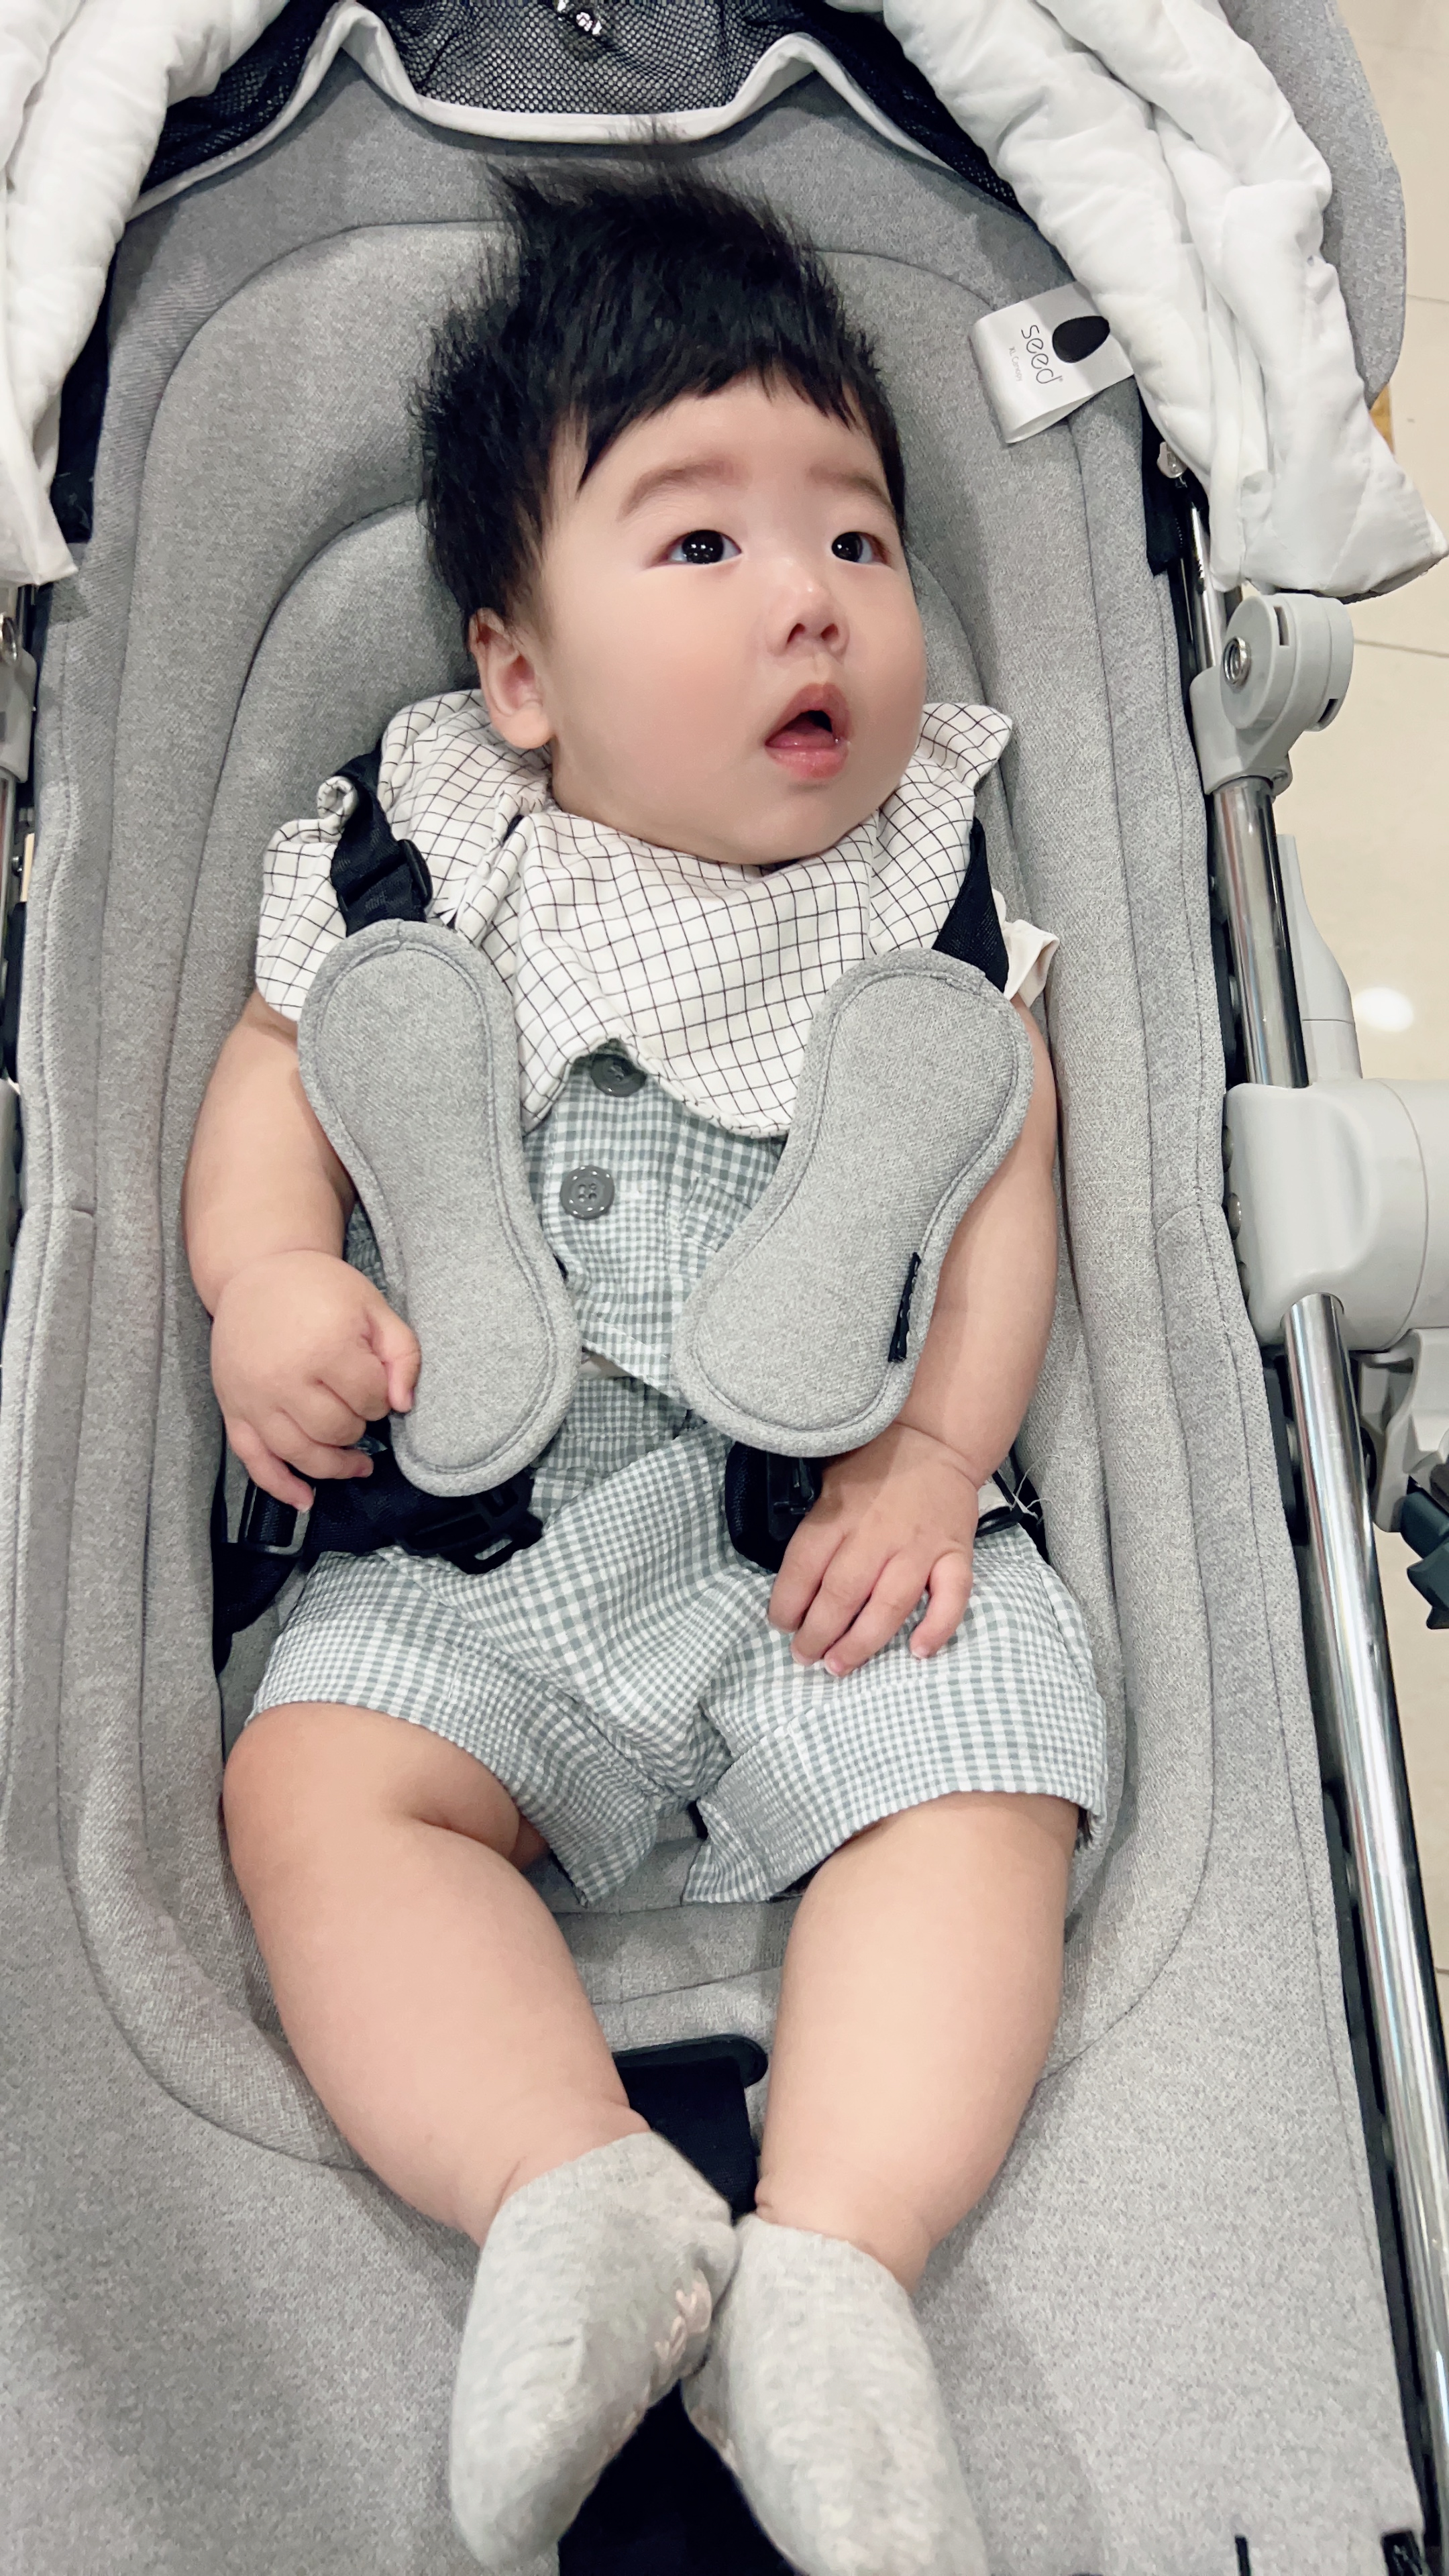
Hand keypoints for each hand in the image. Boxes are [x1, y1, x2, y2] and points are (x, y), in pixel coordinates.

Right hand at [210, 1248, 419, 1510]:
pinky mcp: (233, 1408)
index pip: (370, 1399)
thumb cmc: (320, 1288)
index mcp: (325, 1345)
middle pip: (337, 1430)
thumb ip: (402, 1354)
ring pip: (301, 1453)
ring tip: (354, 1463)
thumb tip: (403, 1406)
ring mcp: (254, 1396)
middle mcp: (285, 1376)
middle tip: (360, 1409)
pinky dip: (279, 1486)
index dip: (382, 1398)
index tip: (377, 1385)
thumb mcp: (374, 1307)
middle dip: (358, 1427)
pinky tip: (304, 1499)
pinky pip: (254, 1460)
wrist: (256, 1272)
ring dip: (334, 1465)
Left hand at [768, 1420, 979, 1677]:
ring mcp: (920, 1545)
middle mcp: (877, 1532)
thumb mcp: (829, 1477)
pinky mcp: (955, 1553)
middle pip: (842, 1594)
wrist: (937, 1440)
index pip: (803, 1566)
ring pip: (890, 1604)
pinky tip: (918, 1651)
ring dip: (862, 1643)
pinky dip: (937, 1627)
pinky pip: (952, 1596)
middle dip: (818, 1634)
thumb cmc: (875, 1464)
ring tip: (839, 1666)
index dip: (786, 1603)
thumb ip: (814, 1522)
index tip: (781, 1625)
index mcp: (840, 1512)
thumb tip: (790, 1580)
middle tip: (805, 1657)